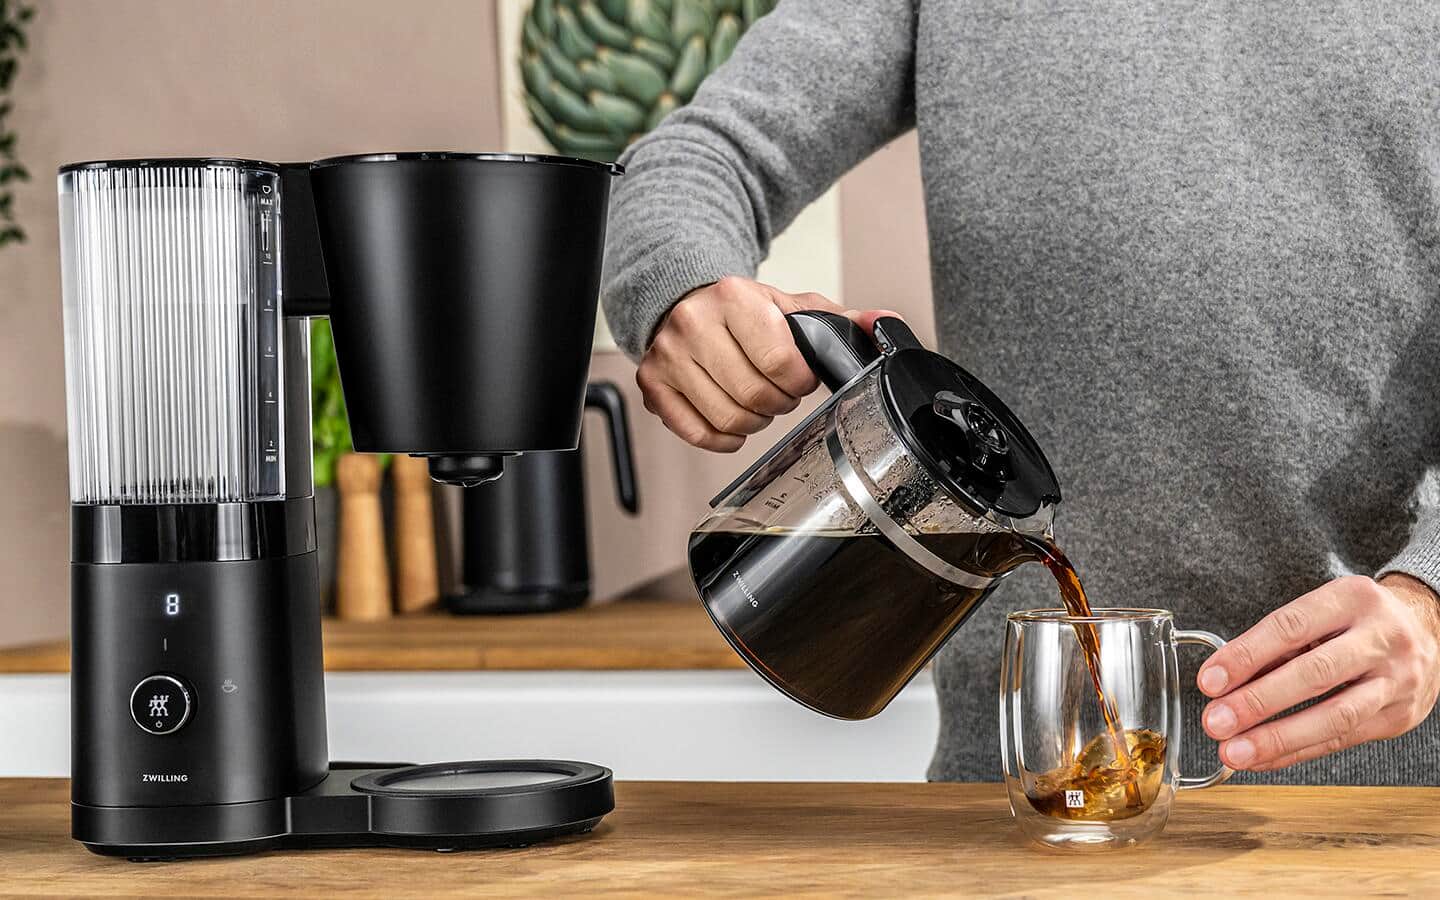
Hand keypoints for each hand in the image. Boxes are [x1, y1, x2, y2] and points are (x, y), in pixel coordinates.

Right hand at [637, 276, 892, 451]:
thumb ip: (837, 318)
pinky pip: (695, 432)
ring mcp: (669, 357)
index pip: (779, 361)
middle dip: (779, 403)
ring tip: (758, 403)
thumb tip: (883, 324)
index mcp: (733, 297)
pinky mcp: (652, 385)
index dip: (800, 381)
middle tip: (780, 393)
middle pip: (754, 395)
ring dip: (754, 421)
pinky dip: (722, 437)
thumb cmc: (738, 309)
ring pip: (727, 418)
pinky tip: (732, 421)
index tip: (800, 377)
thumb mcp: (789, 304)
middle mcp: (694, 324)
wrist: (681, 300)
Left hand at [1197, 574, 1439, 771]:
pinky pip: (1342, 740)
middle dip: (1258, 702)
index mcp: (1353, 599)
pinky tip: (1262, 758)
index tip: (1209, 682)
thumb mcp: (1322, 611)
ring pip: (1335, 715)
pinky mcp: (1399, 717)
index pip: (1291, 627)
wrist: (1428, 629)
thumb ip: (1276, 643)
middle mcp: (1381, 638)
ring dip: (1278, 738)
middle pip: (1314, 674)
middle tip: (1215, 722)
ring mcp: (1396, 680)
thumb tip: (1223, 682)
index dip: (1246, 656)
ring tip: (1235, 751)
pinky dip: (1297, 752)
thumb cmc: (1357, 620)